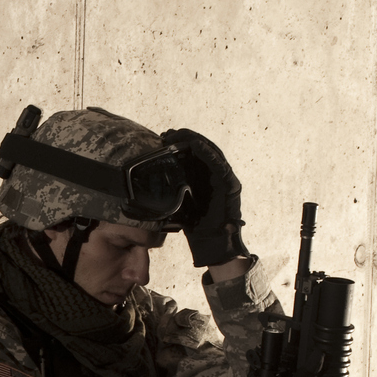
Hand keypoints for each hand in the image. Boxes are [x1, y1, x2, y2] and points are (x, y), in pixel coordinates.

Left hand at [161, 127, 248, 266]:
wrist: (212, 243)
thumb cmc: (195, 226)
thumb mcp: (178, 204)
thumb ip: (172, 192)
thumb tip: (147, 188)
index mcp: (204, 178)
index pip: (192, 155)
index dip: (179, 145)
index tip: (162, 139)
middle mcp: (215, 175)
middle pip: (201, 150)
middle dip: (184, 139)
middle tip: (167, 133)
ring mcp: (224, 178)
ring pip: (209, 152)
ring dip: (193, 141)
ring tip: (178, 133)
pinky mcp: (229, 183)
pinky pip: (218, 163)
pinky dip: (206, 152)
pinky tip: (195, 144)